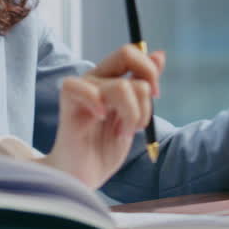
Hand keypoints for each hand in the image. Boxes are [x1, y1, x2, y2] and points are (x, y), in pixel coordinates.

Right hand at [38, 45, 164, 188]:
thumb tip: (159, 55)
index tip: (156, 97)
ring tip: (123, 133)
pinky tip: (101, 119)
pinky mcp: (68, 102)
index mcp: (111, 79)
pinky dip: (99, 104)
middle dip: (147, 84)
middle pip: (126, 53)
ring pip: (122, 86)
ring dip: (132, 115)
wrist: (82, 176)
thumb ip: (144, 86)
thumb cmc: (104, 149)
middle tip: (142, 114)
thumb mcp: (134, 117)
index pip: (132, 53)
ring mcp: (82, 89)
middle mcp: (96, 78)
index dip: (150, 70)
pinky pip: (83, 88)